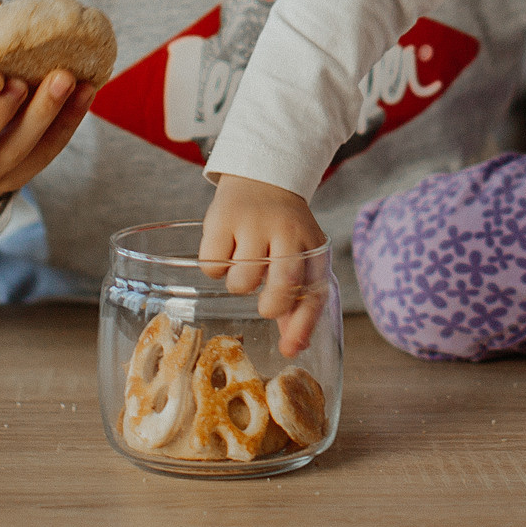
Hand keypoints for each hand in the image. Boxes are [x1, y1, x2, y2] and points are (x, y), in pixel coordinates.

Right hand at [201, 174, 327, 356]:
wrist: (263, 178)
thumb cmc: (283, 231)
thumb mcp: (300, 258)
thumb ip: (297, 302)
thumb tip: (292, 347)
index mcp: (312, 245)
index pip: (313, 290)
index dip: (303, 324)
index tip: (289, 349)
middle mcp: (287, 231)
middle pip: (283, 286)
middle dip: (272, 305)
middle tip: (265, 303)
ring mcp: (254, 223)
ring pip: (241, 282)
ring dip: (239, 283)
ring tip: (245, 263)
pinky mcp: (222, 218)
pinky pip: (211, 266)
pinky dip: (215, 267)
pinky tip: (226, 250)